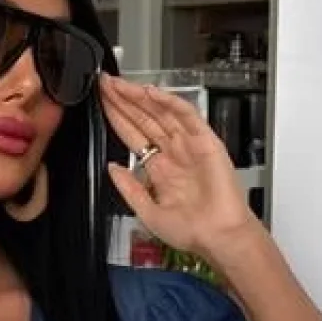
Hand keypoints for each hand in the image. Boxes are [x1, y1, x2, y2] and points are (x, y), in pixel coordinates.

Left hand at [101, 74, 256, 257]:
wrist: (219, 237)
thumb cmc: (192, 230)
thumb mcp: (148, 212)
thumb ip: (129, 189)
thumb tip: (112, 169)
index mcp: (160, 168)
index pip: (134, 135)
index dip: (117, 117)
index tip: (102, 103)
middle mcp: (174, 153)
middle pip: (144, 119)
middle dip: (124, 101)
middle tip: (105, 84)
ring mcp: (189, 145)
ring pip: (161, 112)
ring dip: (140, 97)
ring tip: (119, 85)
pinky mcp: (206, 141)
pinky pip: (187, 115)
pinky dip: (170, 102)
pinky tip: (151, 93)